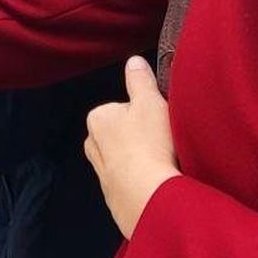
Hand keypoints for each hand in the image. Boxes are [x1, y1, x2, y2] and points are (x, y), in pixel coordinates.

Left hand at [83, 56, 179, 239]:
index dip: (147, 114)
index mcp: (97, 118)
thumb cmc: (149, 144)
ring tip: (164, 165)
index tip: (160, 123)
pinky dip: (145, 182)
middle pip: (126, 134)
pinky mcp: (115, 196)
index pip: (125, 108)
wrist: (147, 196)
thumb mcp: (150, 103)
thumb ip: (140, 80)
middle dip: (144, 138)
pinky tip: (159, 182)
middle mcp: (93, 145)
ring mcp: (102, 173)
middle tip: (165, 145)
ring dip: (145, 161)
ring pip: (129, 159)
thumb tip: (133, 61)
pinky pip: (133, 182)